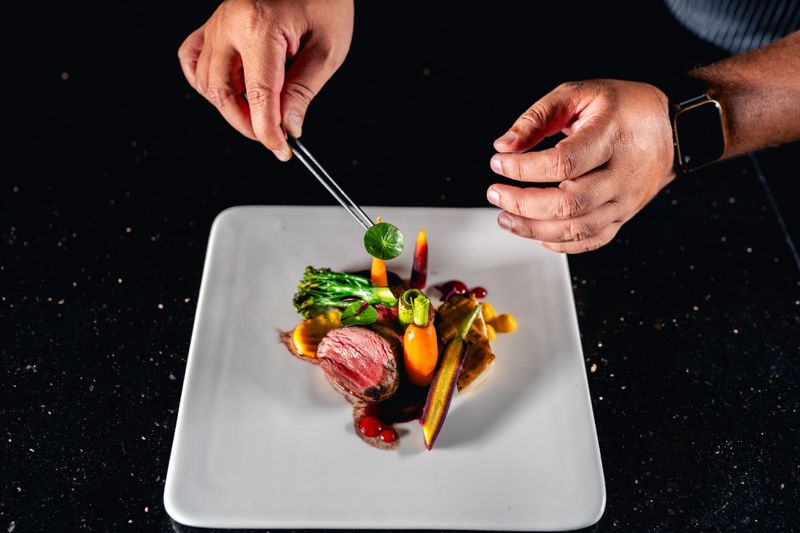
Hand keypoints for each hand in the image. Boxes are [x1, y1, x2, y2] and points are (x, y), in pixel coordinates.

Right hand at [178, 0, 353, 160]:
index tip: (280, 149)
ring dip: (229, 106)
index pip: (258, 94)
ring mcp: (217, 21)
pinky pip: (193, 57)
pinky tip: (230, 91)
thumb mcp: (328, 48)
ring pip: (205, 79)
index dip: (267, 130)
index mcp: (260, 25)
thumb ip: (304, 89)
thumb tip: (289, 125)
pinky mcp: (214, 22)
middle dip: (246, 123)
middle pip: (222, 91)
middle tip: (273, 137)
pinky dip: (206, 81)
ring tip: (260, 112)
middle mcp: (230, 22)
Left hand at [486, 80, 675, 252]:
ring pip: (578, 228)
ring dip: (533, 228)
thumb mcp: (579, 94)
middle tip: (495, 193)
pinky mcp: (624, 217)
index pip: (564, 163)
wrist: (669, 129)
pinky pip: (592, 240)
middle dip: (523, 203)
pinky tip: (536, 232)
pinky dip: (560, 243)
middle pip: (570, 203)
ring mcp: (626, 200)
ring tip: (506, 218)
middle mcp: (623, 173)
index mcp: (612, 136)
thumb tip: (504, 145)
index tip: (498, 163)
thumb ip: (538, 117)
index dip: (525, 168)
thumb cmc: (621, 108)